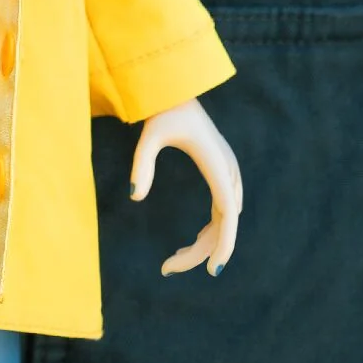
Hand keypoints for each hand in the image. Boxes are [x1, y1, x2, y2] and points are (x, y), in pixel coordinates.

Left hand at [130, 98, 242, 275]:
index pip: (227, 215)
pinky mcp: (222, 177)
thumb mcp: (148, 135)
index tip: (213, 271)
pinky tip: (188, 245)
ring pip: (224, 223)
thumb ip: (141, 164)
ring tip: (170, 263)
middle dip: (200, 252)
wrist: (178, 91)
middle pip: (224, 225)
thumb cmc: (163, 112)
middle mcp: (228, 173)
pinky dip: (208, 233)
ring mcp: (229, 176)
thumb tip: (133, 196)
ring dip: (203, 245)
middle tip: (166, 269)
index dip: (224, 244)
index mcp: (216, 166)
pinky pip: (222, 214)